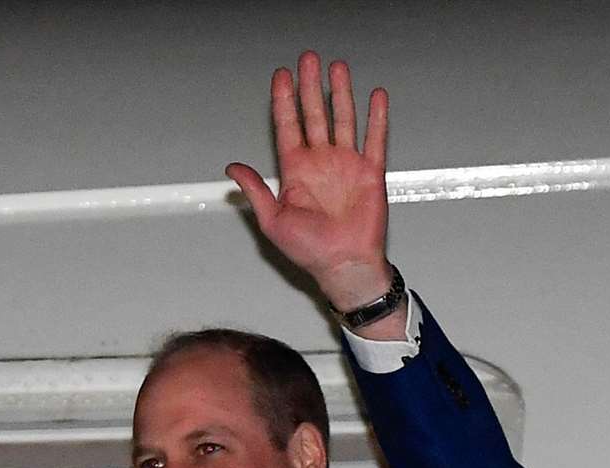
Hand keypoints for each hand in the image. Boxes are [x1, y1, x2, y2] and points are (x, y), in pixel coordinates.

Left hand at [226, 52, 392, 311]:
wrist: (343, 264)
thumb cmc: (309, 250)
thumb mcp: (272, 219)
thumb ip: (255, 189)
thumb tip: (233, 168)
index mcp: (295, 172)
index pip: (287, 126)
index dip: (284, 101)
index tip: (281, 77)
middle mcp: (320, 163)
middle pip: (314, 114)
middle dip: (310, 86)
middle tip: (307, 60)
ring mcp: (346, 164)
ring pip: (342, 119)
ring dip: (340, 93)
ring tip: (337, 68)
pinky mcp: (370, 172)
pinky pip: (375, 139)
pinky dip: (376, 117)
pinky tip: (374, 96)